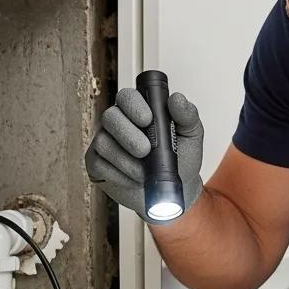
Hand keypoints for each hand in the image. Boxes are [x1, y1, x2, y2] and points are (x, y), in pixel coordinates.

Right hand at [85, 88, 203, 221]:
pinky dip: (119, 176)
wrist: (172, 192)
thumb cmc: (181, 160)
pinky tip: (134, 180)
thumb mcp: (191, 136)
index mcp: (140, 111)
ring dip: (127, 162)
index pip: (127, 97)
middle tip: (146, 151)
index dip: (134, 106)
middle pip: (110, 117)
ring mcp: (105, 142)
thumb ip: (187, 115)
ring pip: (104, 143)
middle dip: (129, 136)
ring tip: (145, 173)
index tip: (147, 120)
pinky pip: (99, 165)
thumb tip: (177, 99)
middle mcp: (119, 123)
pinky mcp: (97, 164)